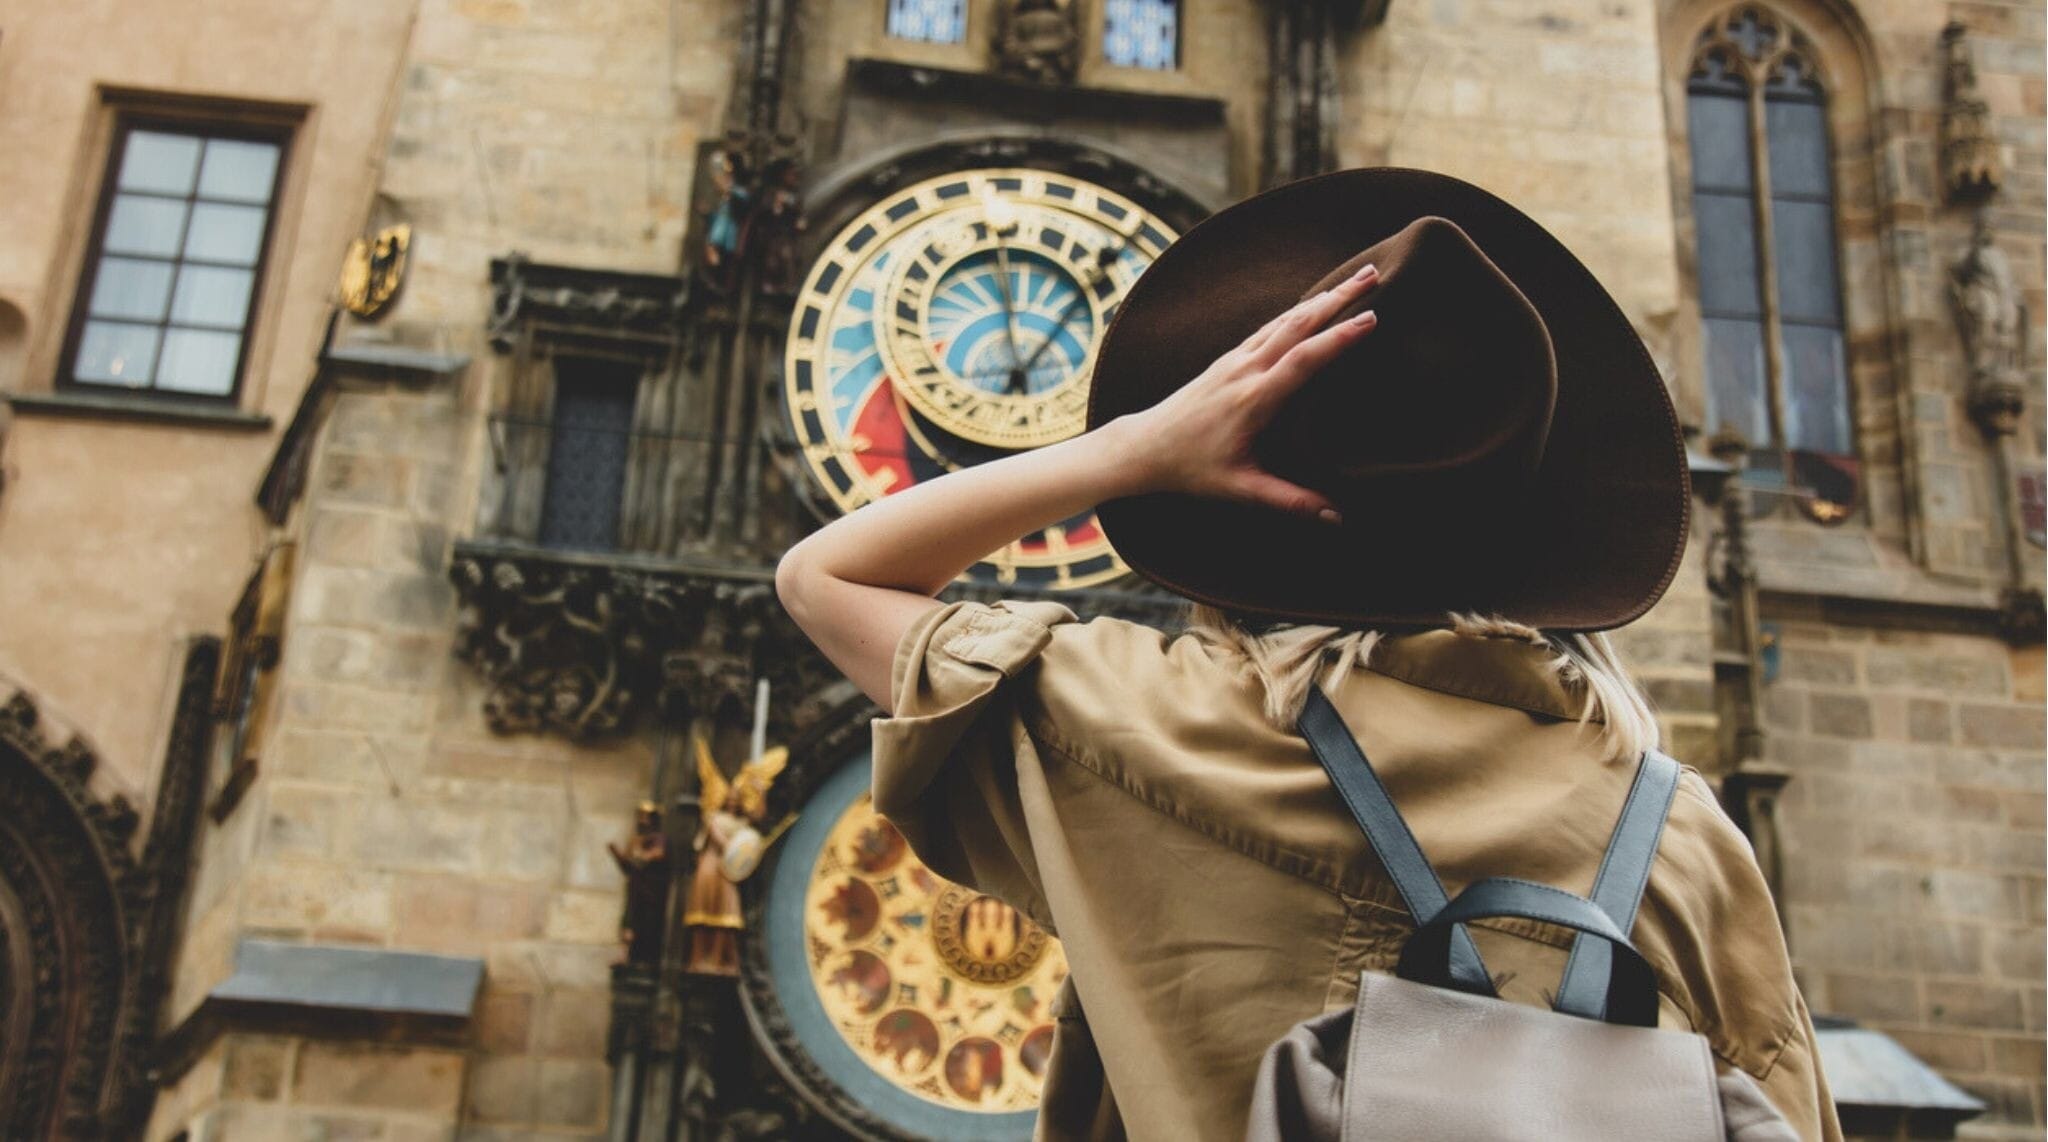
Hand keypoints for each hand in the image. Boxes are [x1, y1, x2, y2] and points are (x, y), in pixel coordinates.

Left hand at [1111, 262, 1379, 522]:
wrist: (1145, 446)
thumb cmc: (1191, 469)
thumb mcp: (1240, 489)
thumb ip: (1288, 501)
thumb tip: (1335, 517)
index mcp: (1253, 399)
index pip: (1302, 360)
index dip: (1337, 338)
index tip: (1371, 317)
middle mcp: (1245, 370)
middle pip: (1297, 324)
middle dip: (1338, 297)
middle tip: (1375, 274)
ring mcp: (1235, 360)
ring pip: (1284, 319)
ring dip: (1323, 296)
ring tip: (1358, 277)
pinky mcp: (1228, 359)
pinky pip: (1270, 326)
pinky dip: (1299, 309)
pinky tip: (1317, 300)